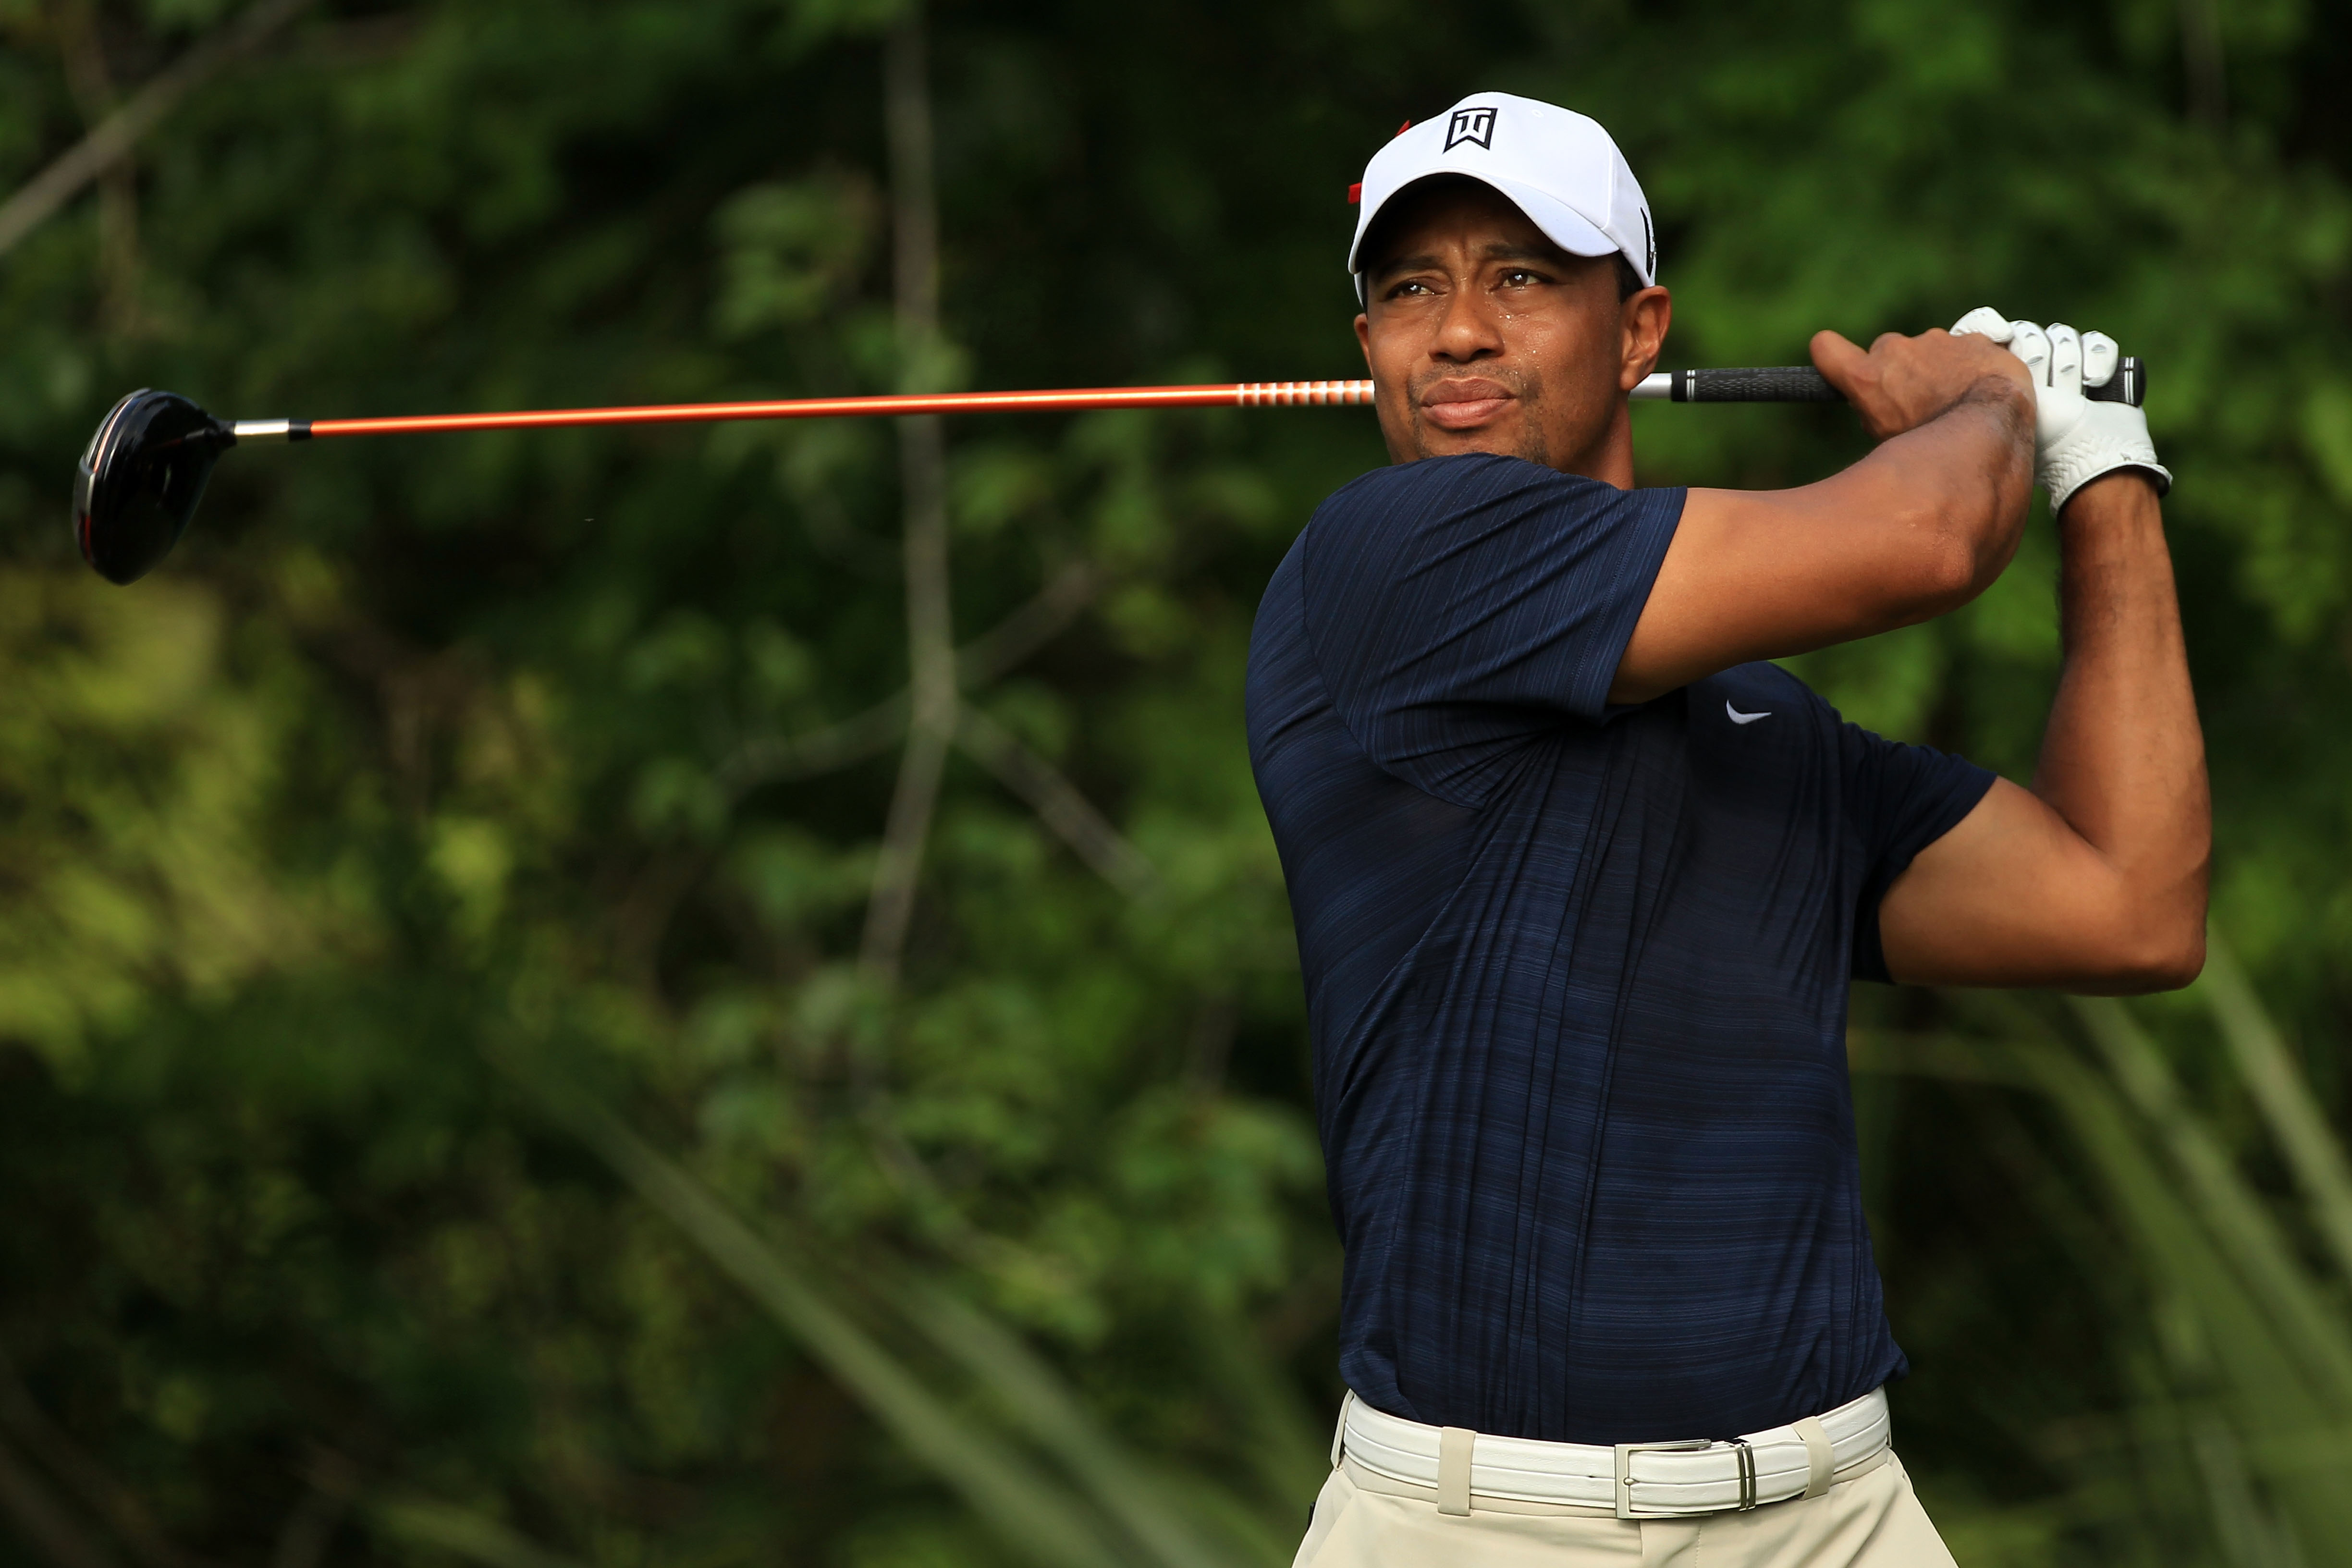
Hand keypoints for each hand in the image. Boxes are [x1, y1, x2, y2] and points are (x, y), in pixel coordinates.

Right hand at [1810, 325, 2032, 442]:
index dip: (1831, 357)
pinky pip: (1961, 349)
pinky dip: (1966, 364)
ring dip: (1934, 368)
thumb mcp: (1891, 439)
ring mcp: (1934, 340)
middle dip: (1897, 370)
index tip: (1837, 362)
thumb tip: (1877, 404)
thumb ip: (1876, 411)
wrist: (1995, 421)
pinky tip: (1977, 388)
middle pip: (1884, 353)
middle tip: (1916, 400)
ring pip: (1926, 351)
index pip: (1826, 348)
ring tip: (1954, 399)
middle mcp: (1895, 350)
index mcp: (1868, 378)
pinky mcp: (1969, 337)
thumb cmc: (1937, 439)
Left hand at [1950, 307, 2170, 512]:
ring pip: (2062, 336)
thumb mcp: (1998, 418)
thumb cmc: (2041, 448)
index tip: (2001, 335)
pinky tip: (2095, 382)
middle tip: (2048, 393)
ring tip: (2073, 395)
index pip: (1981, 329)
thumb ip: (1981, 389)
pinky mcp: (2095, 363)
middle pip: (2027, 333)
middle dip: (2038, 361)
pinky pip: (2095, 341)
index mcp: (1997, 378)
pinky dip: (2099, 360)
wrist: (2090, 459)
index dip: (1988, 326)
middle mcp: (2026, 367)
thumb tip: (1974, 354)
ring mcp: (2061, 365)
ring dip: (2069, 367)